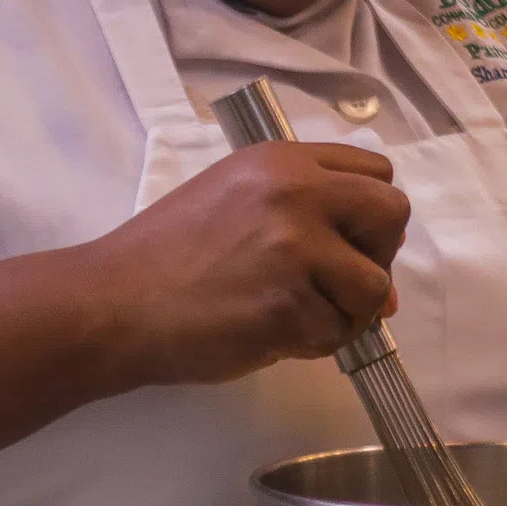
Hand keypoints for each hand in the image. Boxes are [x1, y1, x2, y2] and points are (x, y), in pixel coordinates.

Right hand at [77, 142, 410, 385]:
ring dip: (346, 311)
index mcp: (282, 161)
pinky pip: (338, 333)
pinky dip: (314, 343)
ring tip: (297, 314)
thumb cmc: (166, 255)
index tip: (343, 241)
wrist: (114, 302)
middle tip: (336, 281)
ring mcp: (295, 250)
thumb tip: (385, 287)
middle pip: (392, 214)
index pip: (374, 171)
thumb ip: (307, 218)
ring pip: (374, 287)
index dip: (367, 214)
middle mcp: (296, 194)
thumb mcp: (233, 199)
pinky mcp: (288, 306)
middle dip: (376, 255)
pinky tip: (272, 333)